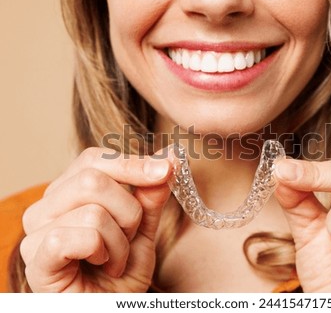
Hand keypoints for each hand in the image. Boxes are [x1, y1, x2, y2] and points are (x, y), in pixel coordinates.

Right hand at [20, 147, 171, 291]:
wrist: (109, 309)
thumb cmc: (120, 271)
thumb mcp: (143, 229)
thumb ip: (150, 196)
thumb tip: (168, 158)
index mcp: (68, 193)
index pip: (95, 160)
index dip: (132, 163)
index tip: (167, 169)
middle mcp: (46, 207)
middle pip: (93, 179)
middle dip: (129, 211)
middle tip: (130, 237)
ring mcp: (37, 233)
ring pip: (94, 212)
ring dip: (120, 242)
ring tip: (115, 259)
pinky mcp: (37, 260)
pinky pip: (82, 236)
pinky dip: (104, 252)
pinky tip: (100, 266)